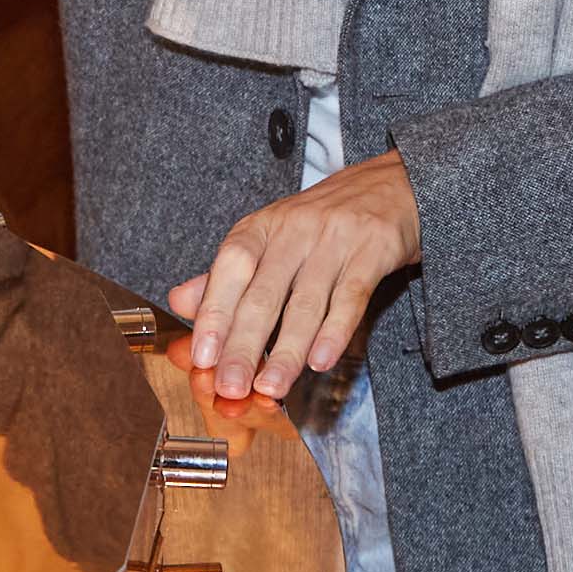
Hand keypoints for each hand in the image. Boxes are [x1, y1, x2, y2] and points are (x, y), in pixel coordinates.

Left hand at [167, 154, 421, 402]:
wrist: (392, 184)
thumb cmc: (322, 221)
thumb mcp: (270, 237)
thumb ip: (227, 274)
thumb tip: (179, 301)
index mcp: (262, 227)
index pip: (230, 268)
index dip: (214, 312)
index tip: (202, 357)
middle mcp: (294, 229)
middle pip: (263, 293)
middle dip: (244, 346)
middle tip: (231, 387)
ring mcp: (335, 238)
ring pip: (305, 302)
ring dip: (287, 351)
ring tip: (271, 387)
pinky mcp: (373, 250)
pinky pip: (351, 295)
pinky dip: (335, 331)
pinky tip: (321, 361)